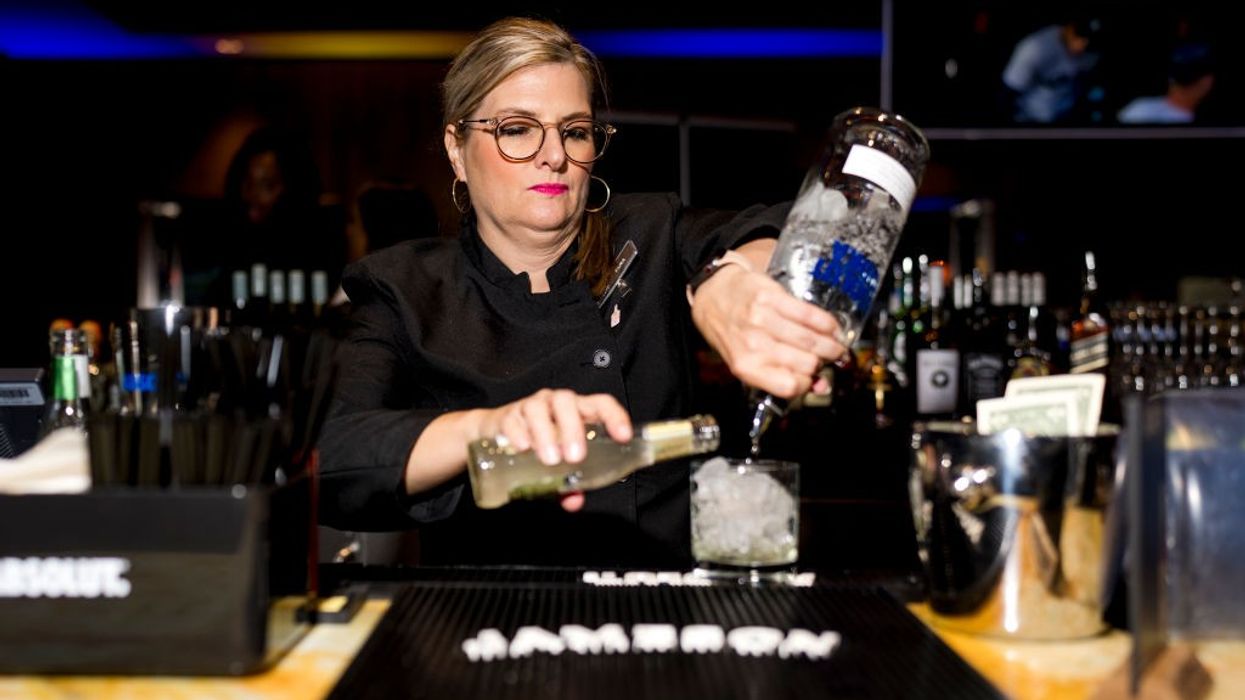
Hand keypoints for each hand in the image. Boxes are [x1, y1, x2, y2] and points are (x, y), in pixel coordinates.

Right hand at [477, 389, 631, 511]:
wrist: (494, 432)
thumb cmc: (537, 444)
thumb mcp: (558, 465)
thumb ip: (569, 483)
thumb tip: (573, 501)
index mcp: (576, 411)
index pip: (600, 404)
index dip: (614, 416)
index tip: (622, 436)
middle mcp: (555, 403)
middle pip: (567, 402)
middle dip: (573, 429)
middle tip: (575, 458)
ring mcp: (530, 406)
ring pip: (539, 409)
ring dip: (546, 433)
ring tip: (550, 459)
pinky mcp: (507, 416)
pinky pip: (513, 420)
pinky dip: (518, 433)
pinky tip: (523, 448)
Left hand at [691, 261, 846, 398]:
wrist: (714, 295)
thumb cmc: (731, 331)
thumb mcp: (746, 361)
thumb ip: (779, 376)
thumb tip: (821, 386)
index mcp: (746, 366)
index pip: (790, 386)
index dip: (809, 385)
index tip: (815, 378)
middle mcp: (753, 345)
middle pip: (806, 363)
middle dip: (823, 363)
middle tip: (829, 359)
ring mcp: (762, 319)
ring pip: (810, 340)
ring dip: (831, 345)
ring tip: (836, 345)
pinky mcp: (771, 297)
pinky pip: (809, 314)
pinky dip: (827, 323)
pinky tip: (831, 327)